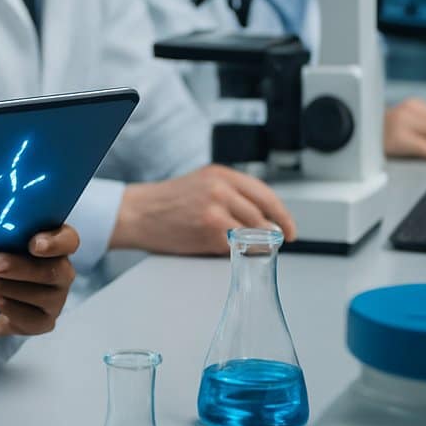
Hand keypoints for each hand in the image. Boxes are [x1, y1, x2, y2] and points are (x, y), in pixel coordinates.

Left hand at [0, 225, 79, 355]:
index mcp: (55, 243)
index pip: (69, 240)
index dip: (55, 242)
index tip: (33, 244)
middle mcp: (61, 270)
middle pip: (53, 270)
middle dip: (21, 267)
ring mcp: (56, 298)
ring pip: (43, 295)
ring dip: (10, 288)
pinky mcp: (43, 321)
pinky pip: (32, 318)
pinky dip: (10, 308)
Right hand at [111, 164, 296, 255]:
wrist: (137, 213)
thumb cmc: (166, 202)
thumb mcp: (201, 184)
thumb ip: (231, 194)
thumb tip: (262, 216)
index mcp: (220, 174)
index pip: (264, 193)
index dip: (282, 214)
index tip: (288, 228)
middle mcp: (220, 188)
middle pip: (263, 214)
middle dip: (272, 232)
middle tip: (276, 242)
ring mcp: (216, 210)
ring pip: (253, 232)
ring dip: (257, 244)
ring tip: (250, 248)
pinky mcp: (210, 231)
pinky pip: (236, 246)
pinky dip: (238, 252)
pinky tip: (230, 251)